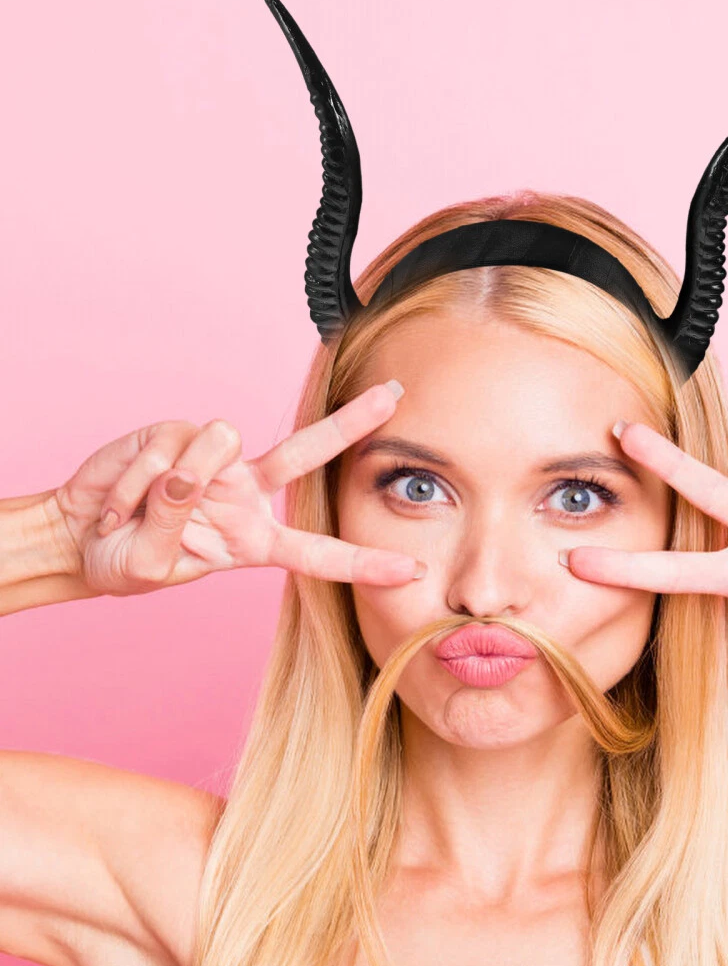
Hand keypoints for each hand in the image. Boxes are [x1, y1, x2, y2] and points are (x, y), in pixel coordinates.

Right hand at [50, 382, 421, 597]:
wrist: (78, 535)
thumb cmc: (123, 559)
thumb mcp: (150, 564)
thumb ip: (172, 524)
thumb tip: (189, 473)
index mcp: (256, 539)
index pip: (318, 551)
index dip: (363, 563)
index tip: (411, 570)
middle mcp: (247, 493)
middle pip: (308, 453)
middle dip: (351, 422)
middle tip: (394, 395)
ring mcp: (216, 460)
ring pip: (224, 442)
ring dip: (173, 484)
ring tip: (136, 513)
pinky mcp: (179, 433)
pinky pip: (171, 446)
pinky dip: (136, 480)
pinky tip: (120, 499)